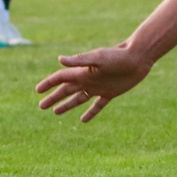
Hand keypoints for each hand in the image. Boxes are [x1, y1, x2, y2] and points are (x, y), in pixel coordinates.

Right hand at [35, 45, 152, 122]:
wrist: (138, 57)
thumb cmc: (118, 56)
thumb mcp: (98, 58)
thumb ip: (80, 60)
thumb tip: (60, 60)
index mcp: (83, 71)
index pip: (61, 78)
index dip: (49, 84)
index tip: (37, 91)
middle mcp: (88, 79)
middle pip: (66, 90)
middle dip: (53, 98)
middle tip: (41, 106)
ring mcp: (99, 86)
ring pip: (78, 98)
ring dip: (67, 105)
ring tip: (56, 113)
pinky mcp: (110, 93)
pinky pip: (97, 105)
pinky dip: (90, 112)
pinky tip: (83, 120)